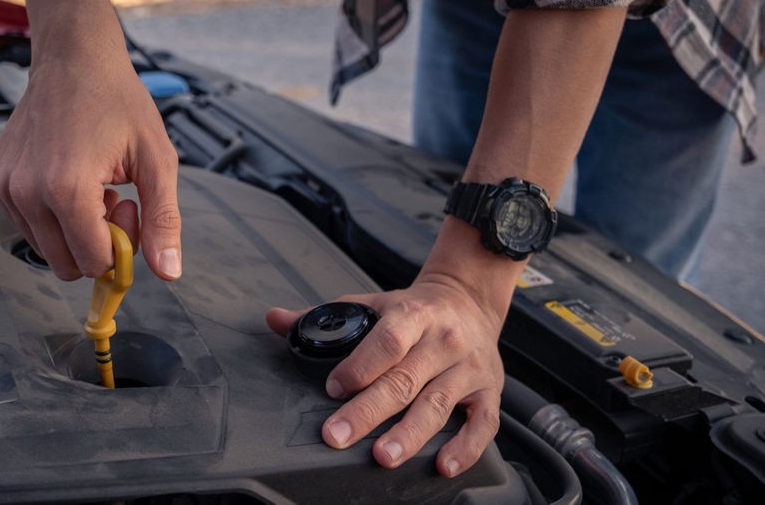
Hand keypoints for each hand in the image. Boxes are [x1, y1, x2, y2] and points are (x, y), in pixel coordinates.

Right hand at [0, 44, 181, 281]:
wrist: (75, 58)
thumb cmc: (117, 100)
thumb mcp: (156, 160)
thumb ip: (163, 220)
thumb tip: (168, 272)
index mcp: (66, 189)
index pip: (93, 262)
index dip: (119, 245)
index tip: (129, 205)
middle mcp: (26, 191)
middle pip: (66, 265)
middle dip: (96, 242)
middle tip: (113, 197)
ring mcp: (5, 186)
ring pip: (44, 248)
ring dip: (74, 229)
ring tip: (91, 184)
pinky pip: (26, 224)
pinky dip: (50, 214)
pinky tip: (68, 176)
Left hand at [266, 258, 507, 474]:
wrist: (469, 300)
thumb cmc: (416, 309)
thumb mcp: (372, 302)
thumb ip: (324, 315)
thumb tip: (275, 319)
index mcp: (413, 315)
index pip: (386, 342)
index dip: (359, 367)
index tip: (333, 389)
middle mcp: (443, 341)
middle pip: (404, 380)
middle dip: (369, 411)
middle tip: (339, 436)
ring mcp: (468, 367)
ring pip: (437, 404)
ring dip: (409, 434)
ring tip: (383, 456)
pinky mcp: (489, 391)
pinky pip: (482, 423)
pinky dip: (465, 447)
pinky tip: (442, 465)